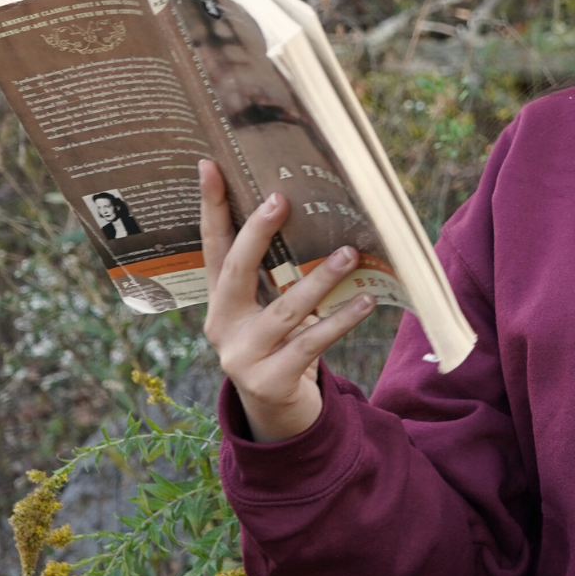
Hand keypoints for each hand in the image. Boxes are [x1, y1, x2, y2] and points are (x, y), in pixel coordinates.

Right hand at [199, 159, 374, 442]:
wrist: (274, 411)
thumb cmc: (277, 342)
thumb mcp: (265, 307)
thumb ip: (273, 273)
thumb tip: (308, 213)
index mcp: (217, 300)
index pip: (211, 246)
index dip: (210, 206)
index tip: (209, 164)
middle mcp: (222, 325)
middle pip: (236, 271)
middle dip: (257, 233)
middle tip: (281, 199)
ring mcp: (243, 356)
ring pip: (285, 309)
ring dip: (320, 279)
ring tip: (350, 253)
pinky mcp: (270, 380)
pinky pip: (311, 343)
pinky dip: (340, 320)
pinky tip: (365, 301)